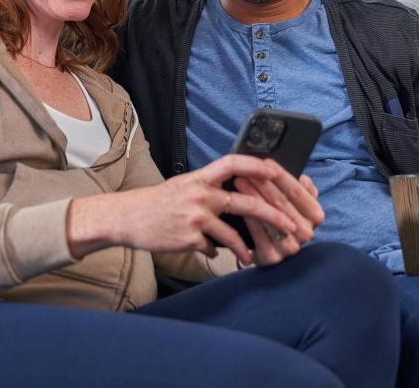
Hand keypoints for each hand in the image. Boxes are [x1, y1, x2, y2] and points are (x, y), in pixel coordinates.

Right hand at [66, 155, 307, 264]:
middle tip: (291, 226)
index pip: (235, 162)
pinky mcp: (189, 238)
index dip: (259, 165)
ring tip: (255, 255)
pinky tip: (217, 255)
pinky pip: (213, 248)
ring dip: (247, 247)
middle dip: (274, 215)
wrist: (127, 218)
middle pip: (247, 201)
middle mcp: (201, 193)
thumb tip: (241, 195)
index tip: (278, 171)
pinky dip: (217, 252)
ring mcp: (195, 216)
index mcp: (201, 177)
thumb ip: (211, 188)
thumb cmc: (159, 203)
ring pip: (233, 233)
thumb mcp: (185, 186)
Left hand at [233, 170, 323, 266]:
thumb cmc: (284, 218)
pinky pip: (258, 232)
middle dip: (263, 183)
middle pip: (282, 202)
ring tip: (239, 181)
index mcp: (315, 216)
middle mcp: (306, 233)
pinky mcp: (272, 257)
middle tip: (247, 170)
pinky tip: (237, 203)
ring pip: (269, 216)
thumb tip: (304, 178)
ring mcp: (290, 247)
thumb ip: (303, 190)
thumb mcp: (297, 202)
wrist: (272, 249)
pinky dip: (248, 215)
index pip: (299, 191)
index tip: (267, 162)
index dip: (282, 175)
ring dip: (253, 197)